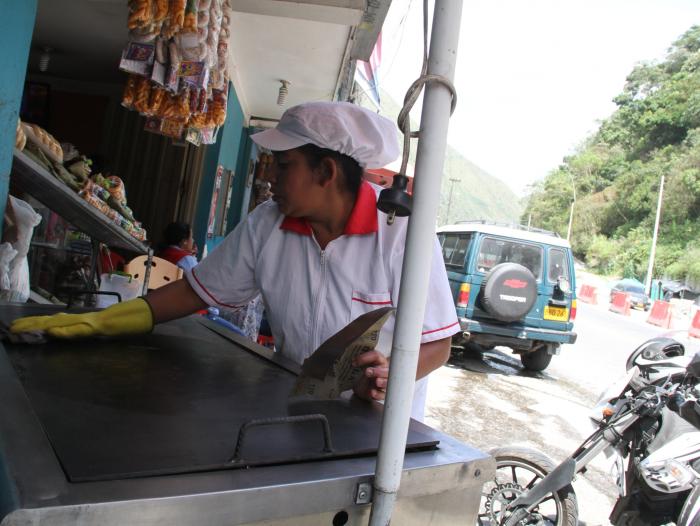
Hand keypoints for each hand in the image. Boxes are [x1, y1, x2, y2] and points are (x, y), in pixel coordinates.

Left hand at [10, 298, 153, 338]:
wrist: (145, 313)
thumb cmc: (130, 320)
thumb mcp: (109, 329)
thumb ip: (94, 330)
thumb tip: (82, 332)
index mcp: (85, 321)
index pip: (58, 322)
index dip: (39, 323)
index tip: (22, 326)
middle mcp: (84, 319)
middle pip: (53, 320)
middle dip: (32, 324)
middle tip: (12, 328)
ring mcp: (91, 321)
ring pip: (61, 323)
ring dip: (40, 326)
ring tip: (22, 329)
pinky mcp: (99, 325)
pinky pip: (78, 329)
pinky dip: (64, 331)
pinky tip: (51, 332)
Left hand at [352, 350, 388, 401]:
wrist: (362, 387)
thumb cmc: (363, 373)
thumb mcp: (361, 366)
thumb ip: (359, 361)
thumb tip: (353, 360)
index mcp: (379, 361)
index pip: (376, 356)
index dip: (366, 357)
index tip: (354, 362)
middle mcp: (384, 371)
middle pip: (386, 370)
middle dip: (378, 371)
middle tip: (368, 371)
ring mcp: (384, 383)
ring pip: (388, 382)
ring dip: (383, 382)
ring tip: (377, 381)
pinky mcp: (382, 394)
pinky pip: (383, 394)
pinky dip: (378, 394)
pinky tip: (373, 393)